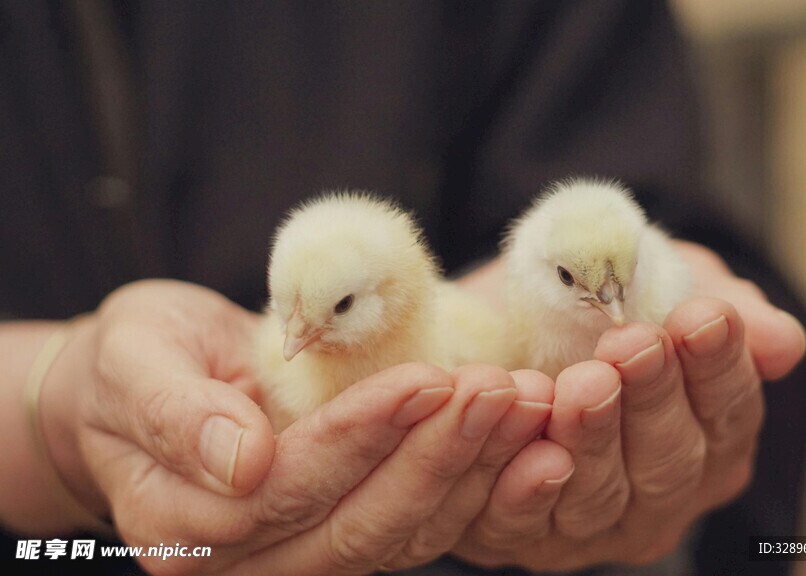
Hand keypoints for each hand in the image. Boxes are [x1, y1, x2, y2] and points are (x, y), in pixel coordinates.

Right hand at [41, 279, 531, 573]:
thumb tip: (242, 463)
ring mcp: (301, 557)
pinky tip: (524, 435)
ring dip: (475, 470)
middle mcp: (248, 562)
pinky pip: (420, 524)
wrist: (149, 386)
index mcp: (183, 524)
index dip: (362, 436)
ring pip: (403, 535)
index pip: (287, 489)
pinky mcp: (346, 535)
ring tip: (528, 404)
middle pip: (358, 526)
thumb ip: (178, 412)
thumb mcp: (136, 360)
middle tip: (503, 389)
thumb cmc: (136, 362)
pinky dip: (478, 482)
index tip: (430, 378)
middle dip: (439, 455)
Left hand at [450, 242, 805, 569]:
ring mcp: (594, 526)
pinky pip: (521, 523)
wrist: (498, 328)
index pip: (729, 411)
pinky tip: (525, 438)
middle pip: (670, 461)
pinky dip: (522, 485)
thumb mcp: (663, 287)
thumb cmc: (598, 308)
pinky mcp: (522, 536)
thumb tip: (784, 343)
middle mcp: (663, 497)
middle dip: (652, 399)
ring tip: (579, 385)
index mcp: (712, 439)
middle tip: (633, 344)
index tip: (701, 315)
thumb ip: (724, 309)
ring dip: (592, 440)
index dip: (717, 365)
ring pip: (601, 497)